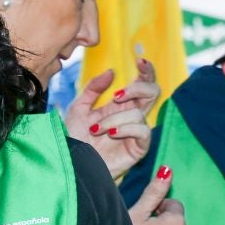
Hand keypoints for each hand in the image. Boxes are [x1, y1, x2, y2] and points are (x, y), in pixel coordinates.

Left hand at [65, 59, 158, 180]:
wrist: (72, 163)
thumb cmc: (75, 138)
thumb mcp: (78, 108)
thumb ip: (93, 89)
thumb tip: (112, 72)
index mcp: (120, 104)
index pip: (142, 83)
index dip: (146, 70)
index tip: (139, 61)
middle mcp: (131, 116)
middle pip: (152, 92)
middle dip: (138, 88)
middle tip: (117, 96)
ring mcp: (136, 132)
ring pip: (139, 113)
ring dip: (115, 118)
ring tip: (97, 129)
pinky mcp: (138, 148)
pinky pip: (143, 131)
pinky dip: (126, 129)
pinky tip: (111, 133)